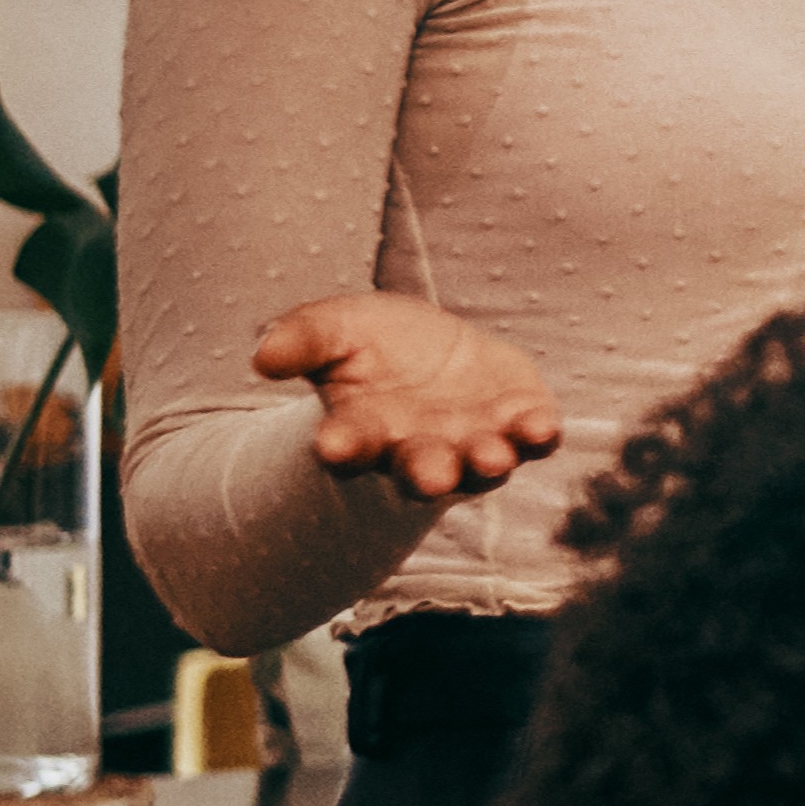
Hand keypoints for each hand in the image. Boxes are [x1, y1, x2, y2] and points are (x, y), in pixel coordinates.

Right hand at [260, 292, 563, 505]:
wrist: (431, 347)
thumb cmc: (371, 345)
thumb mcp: (332, 329)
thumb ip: (301, 341)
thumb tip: (262, 358)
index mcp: (365, 432)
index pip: (349, 446)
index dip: (341, 448)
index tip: (331, 446)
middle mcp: (420, 448)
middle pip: (421, 471)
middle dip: (427, 473)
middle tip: (431, 475)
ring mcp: (475, 440)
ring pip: (482, 464)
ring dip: (487, 462)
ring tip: (490, 456)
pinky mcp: (521, 421)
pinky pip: (533, 437)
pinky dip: (538, 435)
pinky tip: (542, 428)